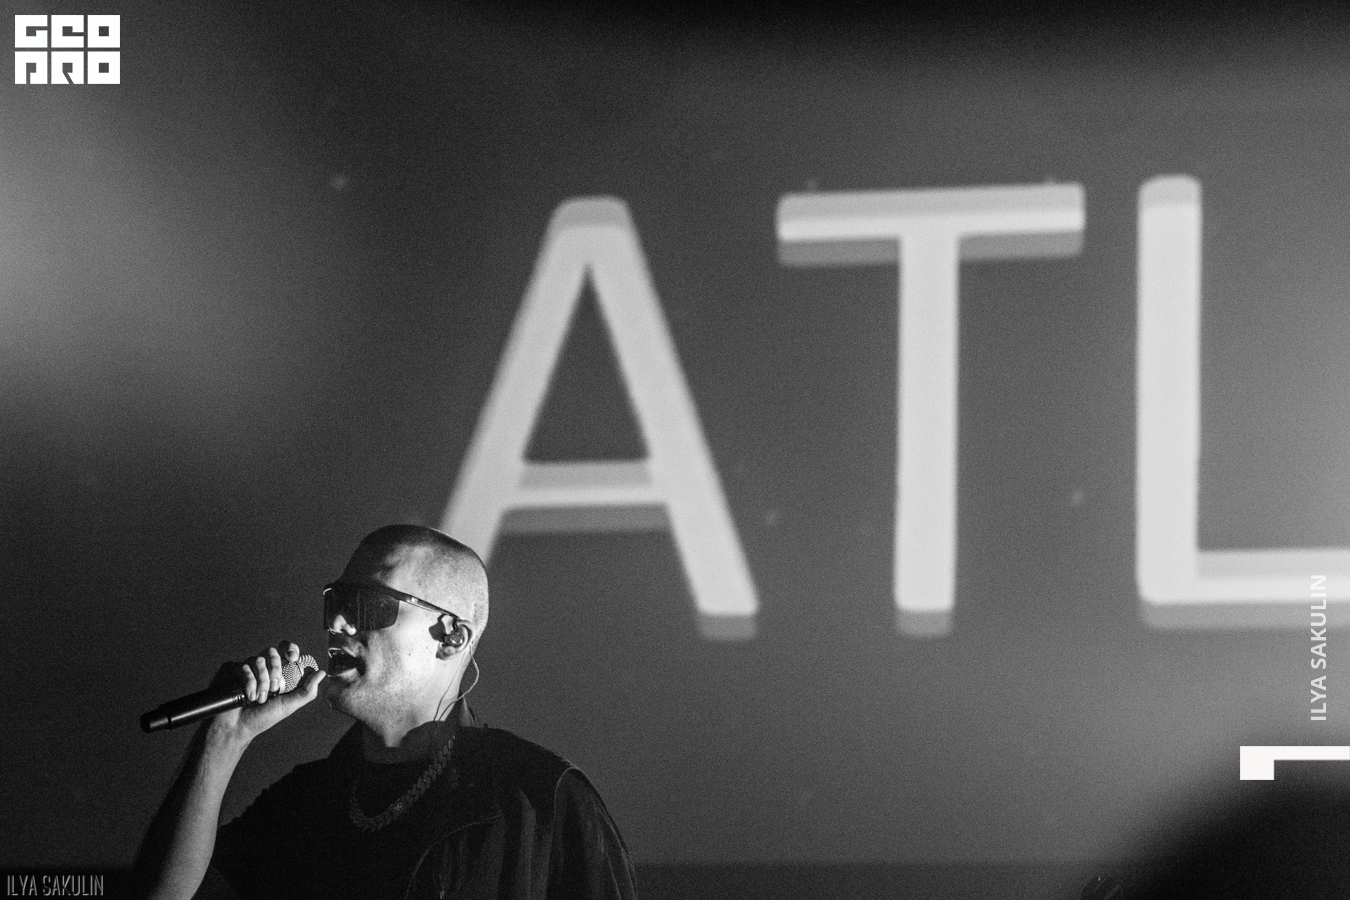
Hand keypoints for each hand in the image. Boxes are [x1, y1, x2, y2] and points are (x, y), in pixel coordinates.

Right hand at [205, 641, 324, 742]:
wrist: (238, 727)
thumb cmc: (263, 718)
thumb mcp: (289, 705)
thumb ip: (307, 691)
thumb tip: (321, 673)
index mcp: (278, 673)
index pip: (286, 650)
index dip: (290, 648)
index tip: (292, 658)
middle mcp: (263, 668)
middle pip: (272, 651)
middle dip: (275, 670)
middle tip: (275, 688)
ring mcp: (248, 668)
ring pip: (259, 659)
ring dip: (262, 682)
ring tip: (260, 699)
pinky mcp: (233, 671)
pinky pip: (244, 666)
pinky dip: (249, 683)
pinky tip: (249, 696)